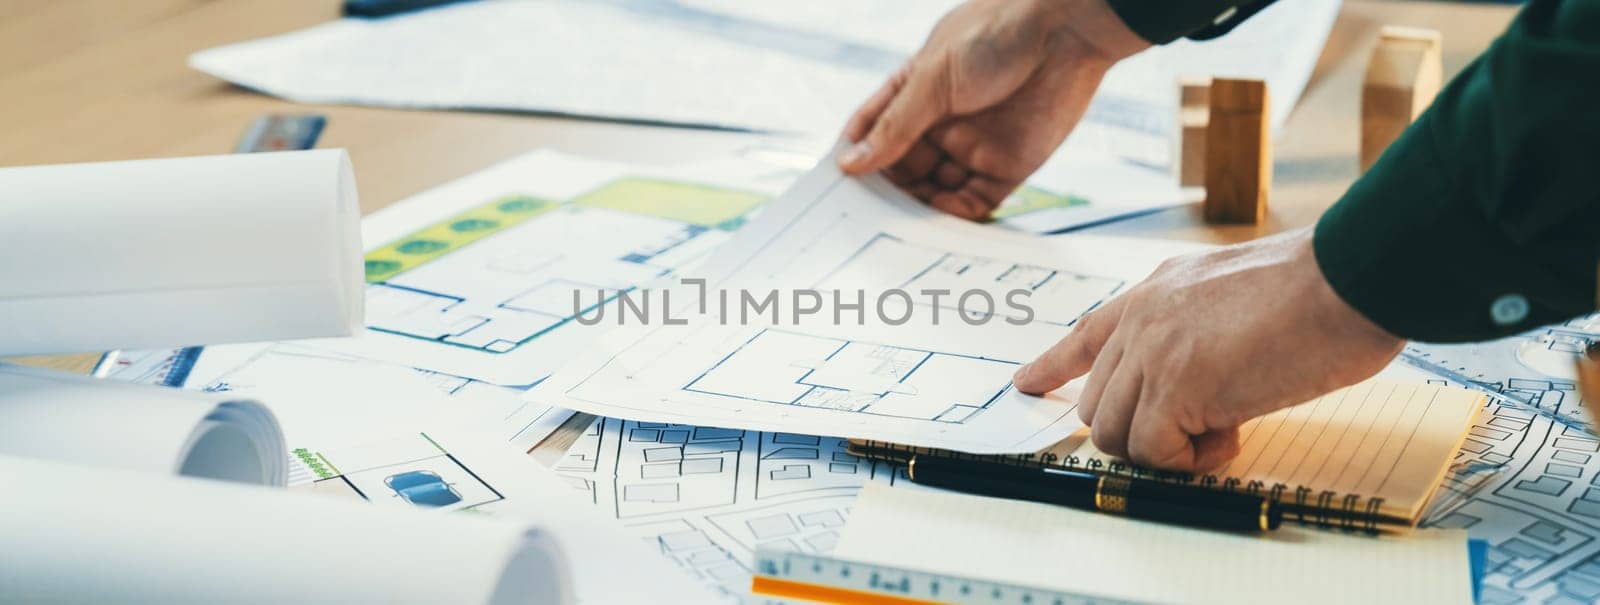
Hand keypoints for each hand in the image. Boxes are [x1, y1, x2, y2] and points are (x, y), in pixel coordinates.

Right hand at [837, 0, 1148, 219]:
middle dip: (883, 191)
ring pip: (933, 192)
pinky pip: (972, 204)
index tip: (835, 184)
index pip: (874, 132)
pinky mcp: (1005, 168)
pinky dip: (952, 218)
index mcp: (915, 93)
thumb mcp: (932, 79)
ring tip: (895, 229)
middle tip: (862, 217)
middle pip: (901, 169)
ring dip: (915, 210)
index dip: (855, 156)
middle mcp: (940, 123)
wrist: (1067, 32)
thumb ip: (896, 126)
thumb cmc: (995, 35)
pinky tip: (935, 223)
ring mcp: (972, 147)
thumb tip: (851, 162)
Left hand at [1012, 229, 1405, 471]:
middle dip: (1142, 431)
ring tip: (1226, 426)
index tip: (1024, 384)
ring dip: (1167, 448)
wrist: (1349, 277)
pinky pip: (1155, 451)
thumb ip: (1199, 326)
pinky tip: (1234, 431)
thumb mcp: (1235, 292)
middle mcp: (1142, 318)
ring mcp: (1153, 352)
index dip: (1052, 365)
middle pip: (1097, 404)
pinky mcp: (1176, 389)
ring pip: (1116, 434)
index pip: (1087, 332)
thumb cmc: (1319, 288)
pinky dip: (1192, 460)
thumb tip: (1199, 379)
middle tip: (1205, 428)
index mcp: (1156, 290)